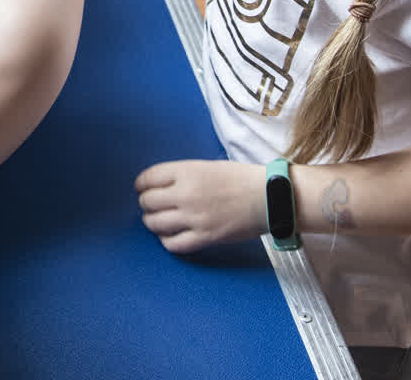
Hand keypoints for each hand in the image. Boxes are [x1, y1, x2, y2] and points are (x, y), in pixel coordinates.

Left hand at [134, 159, 267, 254]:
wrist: (269, 197)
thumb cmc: (241, 179)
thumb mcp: (207, 167)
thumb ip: (182, 176)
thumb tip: (159, 186)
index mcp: (187, 171)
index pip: (148, 178)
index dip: (141, 184)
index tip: (141, 188)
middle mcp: (187, 194)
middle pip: (147, 201)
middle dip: (146, 203)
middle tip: (151, 205)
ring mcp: (195, 217)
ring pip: (155, 223)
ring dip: (152, 222)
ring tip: (157, 220)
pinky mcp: (205, 237)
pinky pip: (173, 244)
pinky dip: (166, 241)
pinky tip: (169, 236)